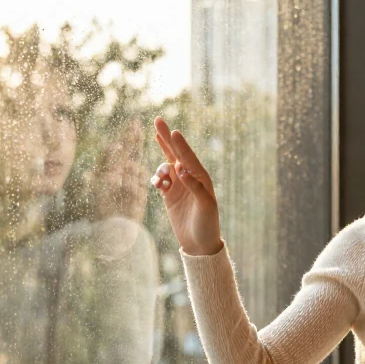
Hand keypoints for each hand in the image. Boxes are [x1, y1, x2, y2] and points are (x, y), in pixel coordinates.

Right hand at [150, 116, 222, 255]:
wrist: (199, 244)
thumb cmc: (207, 224)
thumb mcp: (205, 205)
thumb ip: (194, 186)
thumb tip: (182, 169)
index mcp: (201, 177)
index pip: (188, 156)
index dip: (179, 144)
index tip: (173, 131)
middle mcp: (189, 178)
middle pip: (175, 153)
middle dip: (166, 138)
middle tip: (157, 120)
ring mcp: (179, 185)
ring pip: (165, 167)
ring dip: (160, 169)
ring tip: (161, 181)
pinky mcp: (169, 195)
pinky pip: (159, 181)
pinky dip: (156, 180)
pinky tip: (158, 185)